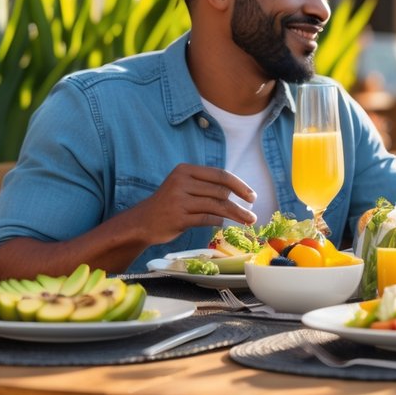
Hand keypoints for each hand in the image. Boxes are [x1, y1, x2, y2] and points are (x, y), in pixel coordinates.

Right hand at [124, 163, 257, 245]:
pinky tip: (225, 224)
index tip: (252, 196)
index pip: (220, 175)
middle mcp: (182, 182)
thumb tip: (238, 189)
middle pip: (220, 191)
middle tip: (253, 214)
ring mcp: (179, 200)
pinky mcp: (179, 217)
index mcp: (186, 170)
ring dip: (236, 214)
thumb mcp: (184, 186)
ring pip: (217, 205)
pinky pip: (207, 218)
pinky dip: (219, 221)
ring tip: (248, 221)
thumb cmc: (169, 203)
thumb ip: (206, 185)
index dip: (239, 185)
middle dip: (240, 203)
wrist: (143, 221)